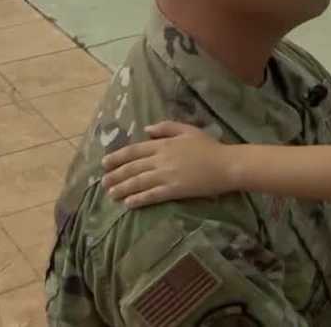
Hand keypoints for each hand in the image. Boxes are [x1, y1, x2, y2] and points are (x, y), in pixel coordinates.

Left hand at [101, 121, 229, 206]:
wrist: (226, 164)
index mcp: (164, 144)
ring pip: (138, 182)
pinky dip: (138, 199)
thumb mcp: (188, 130)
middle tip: (103, 182)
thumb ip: (166, 127)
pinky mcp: (174, 190)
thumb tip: (146, 129)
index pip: (134, 150)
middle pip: (133, 167)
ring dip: (123, 188)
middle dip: (116, 175)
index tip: (105, 163)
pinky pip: (152, 195)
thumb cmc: (210, 147)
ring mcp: (167, 175)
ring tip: (111, 194)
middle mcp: (161, 159)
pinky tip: (129, 203)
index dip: (118, 157)